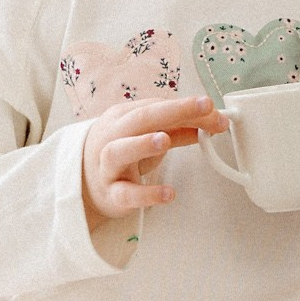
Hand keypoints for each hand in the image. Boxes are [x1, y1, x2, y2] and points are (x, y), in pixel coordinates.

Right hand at [79, 94, 221, 222]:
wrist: (85, 183)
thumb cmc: (124, 153)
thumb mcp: (149, 136)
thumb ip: (178, 129)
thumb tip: (213, 121)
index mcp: (124, 117)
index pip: (158, 106)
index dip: (188, 106)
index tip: (214, 108)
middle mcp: (113, 137)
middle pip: (139, 119)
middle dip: (174, 111)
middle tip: (205, 107)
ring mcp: (107, 166)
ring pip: (118, 152)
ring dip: (142, 144)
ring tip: (165, 140)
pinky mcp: (111, 194)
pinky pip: (125, 194)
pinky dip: (146, 194)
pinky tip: (168, 193)